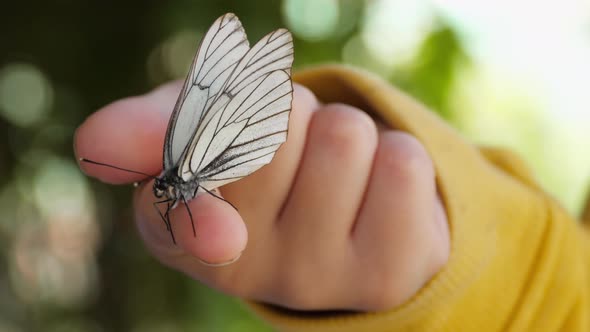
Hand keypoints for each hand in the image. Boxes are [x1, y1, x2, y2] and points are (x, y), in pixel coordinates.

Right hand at [75, 82, 449, 310]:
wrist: (344, 213)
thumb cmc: (261, 161)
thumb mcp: (200, 130)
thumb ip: (150, 129)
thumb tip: (96, 139)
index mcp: (180, 229)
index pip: (177, 197)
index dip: (196, 190)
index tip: (222, 229)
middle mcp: (242, 267)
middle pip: (278, 124)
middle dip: (291, 110)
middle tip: (292, 144)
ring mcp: (317, 278)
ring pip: (344, 137)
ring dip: (343, 132)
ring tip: (335, 171)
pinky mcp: (388, 275)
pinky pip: (404, 163)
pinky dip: (395, 157)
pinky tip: (378, 194)